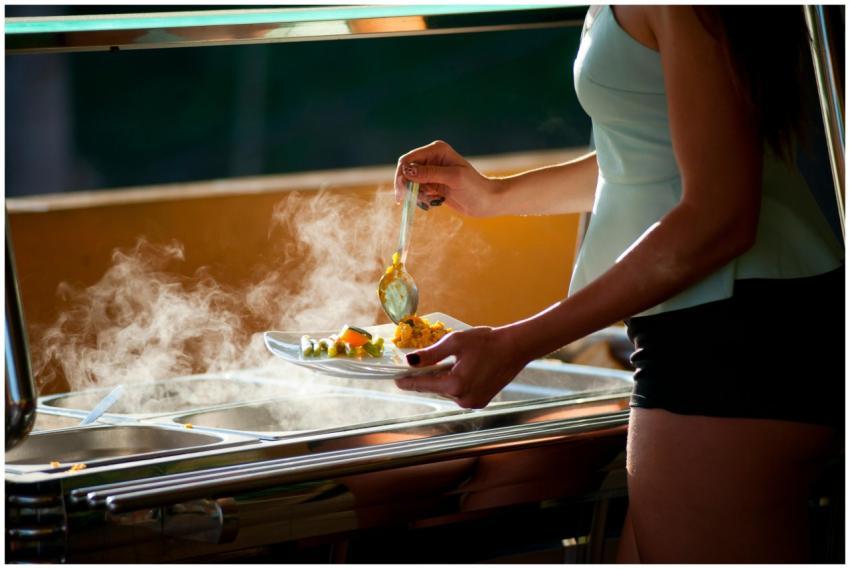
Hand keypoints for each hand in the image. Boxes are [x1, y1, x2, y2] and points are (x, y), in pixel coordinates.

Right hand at [394, 140, 500, 216]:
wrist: (487, 201)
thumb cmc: (475, 187)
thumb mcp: (453, 178)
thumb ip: (430, 173)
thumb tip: (407, 170)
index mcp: (436, 150)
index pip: (408, 159)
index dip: (402, 175)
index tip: (402, 192)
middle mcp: (432, 158)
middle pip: (406, 171)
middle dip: (408, 187)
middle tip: (411, 201)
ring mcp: (431, 172)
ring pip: (411, 183)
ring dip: (415, 194)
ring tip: (430, 202)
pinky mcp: (432, 184)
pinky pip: (417, 191)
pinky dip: (421, 198)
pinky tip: (434, 202)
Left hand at [394, 326, 529, 408]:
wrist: (515, 348)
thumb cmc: (487, 341)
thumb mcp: (455, 342)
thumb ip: (431, 354)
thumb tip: (410, 361)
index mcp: (455, 385)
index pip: (423, 385)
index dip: (408, 381)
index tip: (396, 380)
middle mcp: (463, 399)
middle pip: (436, 388)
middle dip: (428, 377)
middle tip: (419, 365)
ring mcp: (473, 402)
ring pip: (448, 391)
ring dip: (444, 379)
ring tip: (451, 362)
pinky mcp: (481, 401)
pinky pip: (460, 393)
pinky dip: (456, 383)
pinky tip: (462, 369)